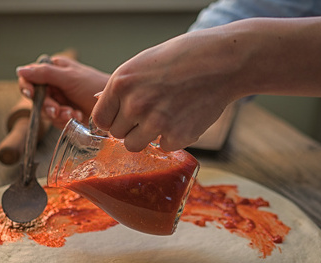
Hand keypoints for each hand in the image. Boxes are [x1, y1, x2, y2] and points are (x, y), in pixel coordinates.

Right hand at [17, 56, 109, 127]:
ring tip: (72, 113)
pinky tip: (76, 117)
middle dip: (47, 106)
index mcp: (54, 70)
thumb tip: (20, 71)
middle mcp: (54, 85)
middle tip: (58, 110)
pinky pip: (56, 120)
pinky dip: (65, 120)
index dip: (27, 87)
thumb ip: (45, 74)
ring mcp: (60, 100)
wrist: (116, 103)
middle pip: (37, 98)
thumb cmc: (95, 85)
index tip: (31, 95)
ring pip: (46, 112)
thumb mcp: (69, 77)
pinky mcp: (66, 114)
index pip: (30, 77)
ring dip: (58, 114)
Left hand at [91, 29, 239, 151]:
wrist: (223, 62)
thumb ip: (123, 87)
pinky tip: (184, 118)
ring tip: (164, 118)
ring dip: (147, 137)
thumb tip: (98, 103)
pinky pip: (163, 147)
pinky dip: (173, 138)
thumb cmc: (184, 58)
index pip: (100, 119)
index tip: (123, 117)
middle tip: (151, 112)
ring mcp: (155, 122)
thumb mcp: (144, 63)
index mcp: (121, 83)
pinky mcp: (177, 136)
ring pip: (134, 146)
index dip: (112, 120)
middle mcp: (134, 104)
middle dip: (131, 127)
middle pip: (117, 134)